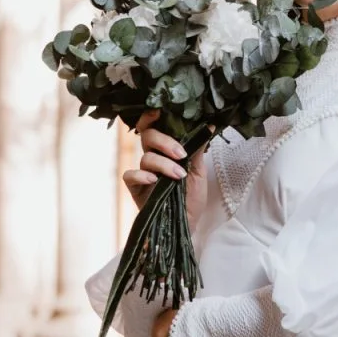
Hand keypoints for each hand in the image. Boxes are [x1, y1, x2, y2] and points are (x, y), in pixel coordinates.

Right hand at [123, 111, 210, 228]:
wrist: (186, 225)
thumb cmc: (192, 198)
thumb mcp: (199, 173)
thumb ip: (197, 150)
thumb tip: (207, 126)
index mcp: (166, 150)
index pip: (155, 127)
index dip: (153, 116)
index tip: (160, 111)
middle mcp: (153, 157)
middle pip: (148, 136)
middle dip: (164, 141)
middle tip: (180, 153)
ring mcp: (143, 172)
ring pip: (145, 156)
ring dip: (163, 164)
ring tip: (179, 175)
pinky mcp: (135, 188)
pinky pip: (130, 175)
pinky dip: (141, 175)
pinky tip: (153, 180)